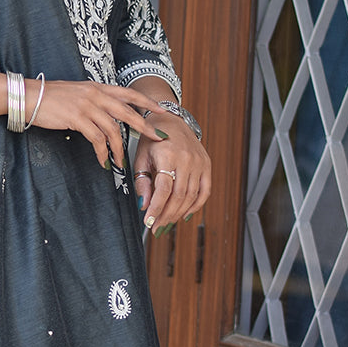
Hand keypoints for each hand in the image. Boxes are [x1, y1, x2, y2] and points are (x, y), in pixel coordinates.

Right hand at [31, 79, 160, 167]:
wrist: (31, 96)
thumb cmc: (52, 97)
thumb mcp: (78, 93)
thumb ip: (95, 100)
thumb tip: (108, 114)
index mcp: (98, 87)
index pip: (129, 93)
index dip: (146, 102)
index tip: (161, 110)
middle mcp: (96, 95)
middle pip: (128, 112)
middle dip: (145, 126)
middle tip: (157, 138)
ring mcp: (87, 106)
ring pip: (113, 129)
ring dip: (119, 148)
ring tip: (120, 161)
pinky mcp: (77, 119)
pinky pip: (96, 139)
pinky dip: (102, 152)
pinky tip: (103, 161)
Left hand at [133, 112, 210, 231]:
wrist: (170, 120)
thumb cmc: (152, 140)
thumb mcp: (141, 158)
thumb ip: (143, 182)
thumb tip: (144, 206)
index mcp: (168, 155)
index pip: (164, 189)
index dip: (157, 208)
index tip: (149, 222)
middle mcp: (187, 159)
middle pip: (179, 195)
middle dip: (167, 214)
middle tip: (156, 227)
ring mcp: (199, 162)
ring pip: (191, 196)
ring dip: (178, 213)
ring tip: (166, 222)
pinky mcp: (206, 165)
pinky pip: (205, 191)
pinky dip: (196, 205)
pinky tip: (184, 215)